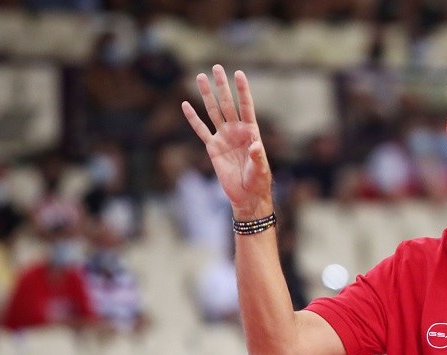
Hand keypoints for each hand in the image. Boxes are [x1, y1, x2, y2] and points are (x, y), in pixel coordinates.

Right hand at [182, 65, 273, 218]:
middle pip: (228, 104)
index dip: (242, 90)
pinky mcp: (212, 148)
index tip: (238, 73)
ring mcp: (223, 137)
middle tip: (216, 67)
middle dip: (222, 86)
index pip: (246, 106)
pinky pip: (201, 130)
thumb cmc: (258, 181)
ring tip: (201, 77)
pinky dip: (193, 119)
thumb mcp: (261, 169)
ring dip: (207, 95)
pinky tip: (185, 105)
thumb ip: (257, 156)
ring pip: (213, 112)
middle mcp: (236, 130)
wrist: (247, 195)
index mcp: (251, 131)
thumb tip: (254, 145)